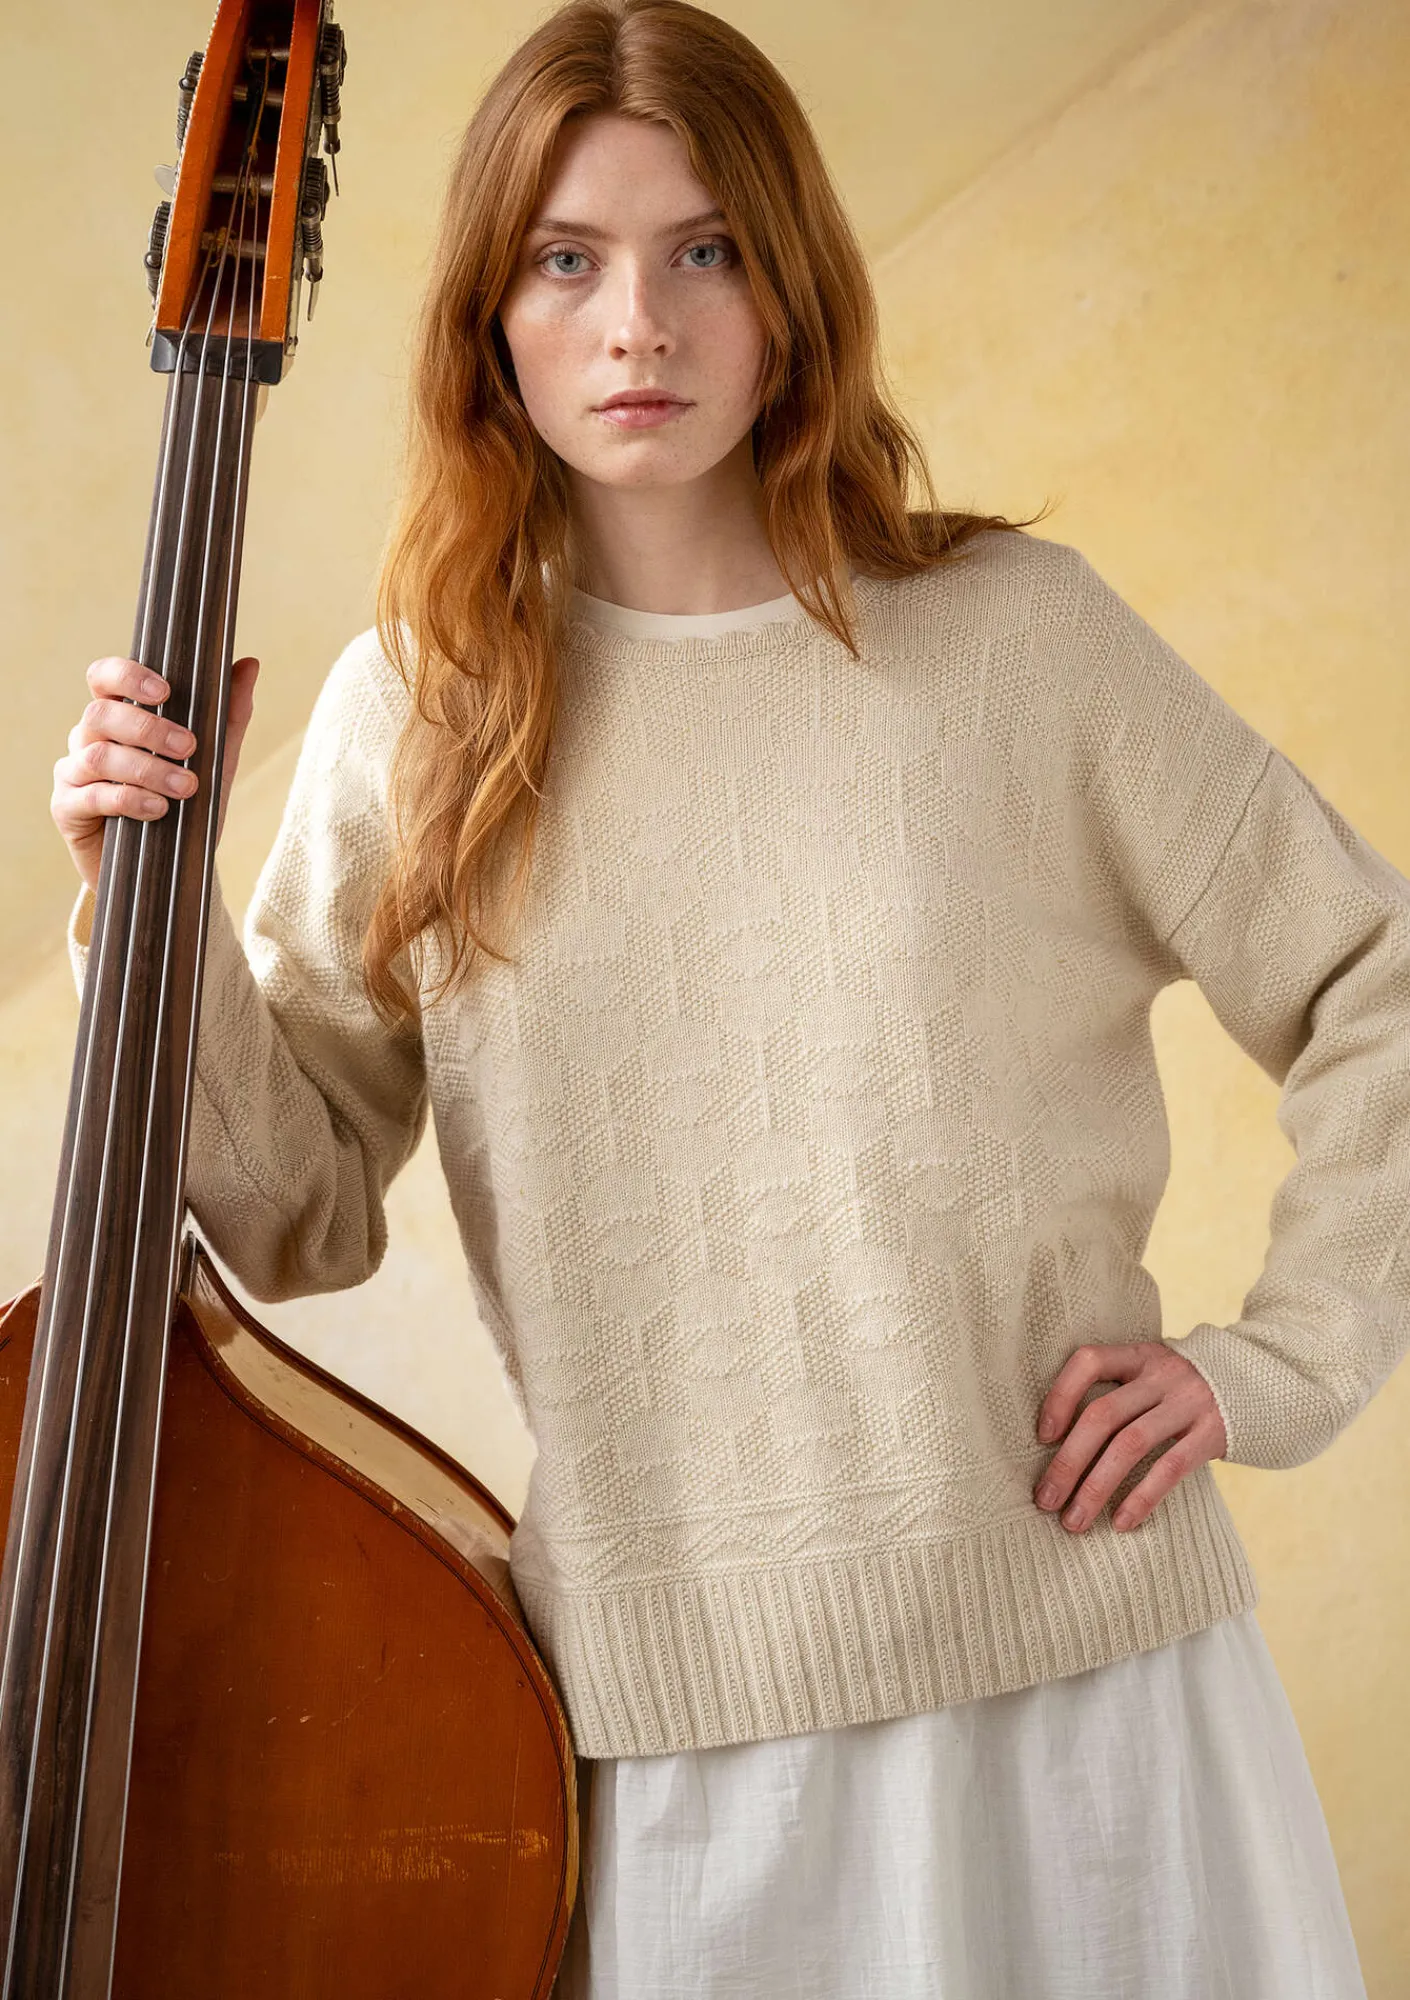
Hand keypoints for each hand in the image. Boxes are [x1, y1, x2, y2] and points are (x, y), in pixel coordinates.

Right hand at [52, 653, 259, 892]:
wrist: (170, 869)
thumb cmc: (185, 805)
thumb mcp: (215, 759)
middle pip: (101, 714)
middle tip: (189, 748)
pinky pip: (90, 795)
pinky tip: (158, 810)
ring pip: (97, 755)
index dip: (127, 675)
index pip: (104, 677)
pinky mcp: (66, 808)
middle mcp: (88, 737)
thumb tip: (248, 664)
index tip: (165, 692)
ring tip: (185, 788)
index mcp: (118, 716)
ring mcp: (72, 772)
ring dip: (147, 769)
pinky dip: (128, 800)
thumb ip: (229, 714)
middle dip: (148, 729)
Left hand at [1032, 1340, 1227, 1533]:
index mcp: (1139, 1357)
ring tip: (1074, 1521)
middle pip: (1103, 1414)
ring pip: (1130, 1444)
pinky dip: (1142, 1498)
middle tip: (1044, 1499)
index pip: (1089, 1362)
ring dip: (1095, 1487)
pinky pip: (1170, 1469)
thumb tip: (1057, 1445)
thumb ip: (1117, 1395)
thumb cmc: (1181, 1392)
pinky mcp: (1211, 1434)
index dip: (1060, 1397)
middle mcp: (1161, 1376)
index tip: (1042, 1436)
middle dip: (1068, 1461)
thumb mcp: (1152, 1376)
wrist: (1258, 1387)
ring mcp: (1188, 1404)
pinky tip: (1121, 1523)